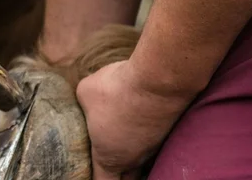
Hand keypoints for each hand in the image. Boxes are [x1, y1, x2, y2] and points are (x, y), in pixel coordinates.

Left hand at [76, 60, 193, 179]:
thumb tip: (87, 102)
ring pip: (142, 161)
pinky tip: (139, 122)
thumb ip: (84, 105)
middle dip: (117, 173)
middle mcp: (134, 159)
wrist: (158, 81)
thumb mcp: (85, 93)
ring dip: (133, 156)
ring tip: (122, 140)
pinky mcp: (167, 132)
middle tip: (107, 161)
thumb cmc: (115, 91)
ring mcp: (154, 147)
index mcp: (109, 157)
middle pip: (126, 178)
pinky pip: (153, 143)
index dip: (94, 179)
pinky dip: (146, 138)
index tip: (89, 173)